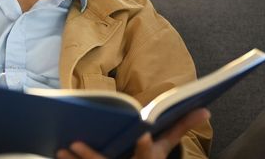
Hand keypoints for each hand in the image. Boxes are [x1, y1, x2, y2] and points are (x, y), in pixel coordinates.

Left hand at [55, 108, 210, 158]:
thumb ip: (181, 127)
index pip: (151, 153)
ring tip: (62, 149)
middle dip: (96, 157)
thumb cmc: (151, 158)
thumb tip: (205, 109)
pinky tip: (59, 153)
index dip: (146, 147)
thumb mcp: (165, 146)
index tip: (142, 134)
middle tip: (77, 144)